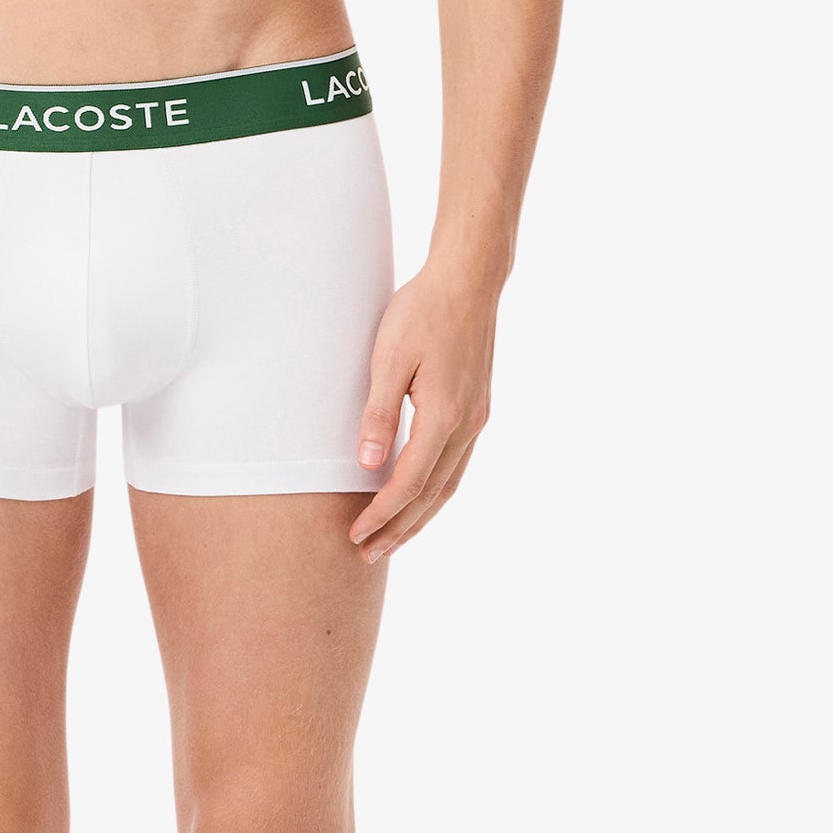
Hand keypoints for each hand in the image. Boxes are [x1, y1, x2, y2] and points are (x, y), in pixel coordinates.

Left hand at [348, 266, 499, 563]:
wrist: (469, 278)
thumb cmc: (423, 310)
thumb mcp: (390, 359)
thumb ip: (379, 414)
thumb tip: (369, 465)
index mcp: (444, 416)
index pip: (408, 483)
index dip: (381, 514)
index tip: (356, 534)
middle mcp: (466, 426)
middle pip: (430, 496)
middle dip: (399, 529)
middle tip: (370, 555)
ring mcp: (476, 420)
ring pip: (447, 486)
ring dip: (419, 518)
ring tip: (392, 540)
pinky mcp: (477, 410)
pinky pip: (455, 467)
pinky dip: (435, 494)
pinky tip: (418, 501)